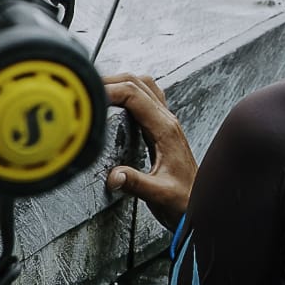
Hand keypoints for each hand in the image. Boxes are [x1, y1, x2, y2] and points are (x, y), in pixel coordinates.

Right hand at [103, 73, 195, 228]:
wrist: (196, 203)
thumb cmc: (183, 199)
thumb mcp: (159, 194)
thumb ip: (136, 184)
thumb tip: (114, 176)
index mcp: (166, 130)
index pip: (135, 95)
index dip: (110, 90)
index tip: (90, 95)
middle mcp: (167, 121)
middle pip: (138, 83)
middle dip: (111, 80)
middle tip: (88, 88)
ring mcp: (165, 122)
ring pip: (143, 86)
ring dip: (120, 83)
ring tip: (98, 91)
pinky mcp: (161, 128)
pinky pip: (145, 99)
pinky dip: (128, 93)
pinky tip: (115, 103)